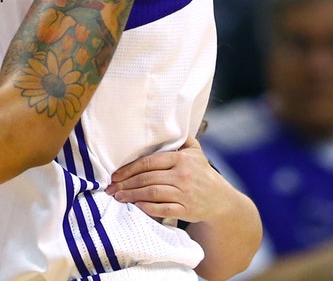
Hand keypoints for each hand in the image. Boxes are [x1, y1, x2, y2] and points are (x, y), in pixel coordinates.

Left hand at [105, 137, 235, 222]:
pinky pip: (164, 209)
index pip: (149, 162)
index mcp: (181, 159)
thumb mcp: (195, 151)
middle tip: (111, 188)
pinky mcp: (187, 210)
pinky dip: (148, 208)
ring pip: (153, 193)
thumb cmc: (203, 173)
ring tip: (119, 197)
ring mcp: (185, 194)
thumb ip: (181, 138)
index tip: (115, 175)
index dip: (129, 169)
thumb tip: (164, 124)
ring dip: (132, 195)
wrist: (221, 200)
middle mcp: (183, 175)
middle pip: (147, 178)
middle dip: (126, 183)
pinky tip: (137, 206)